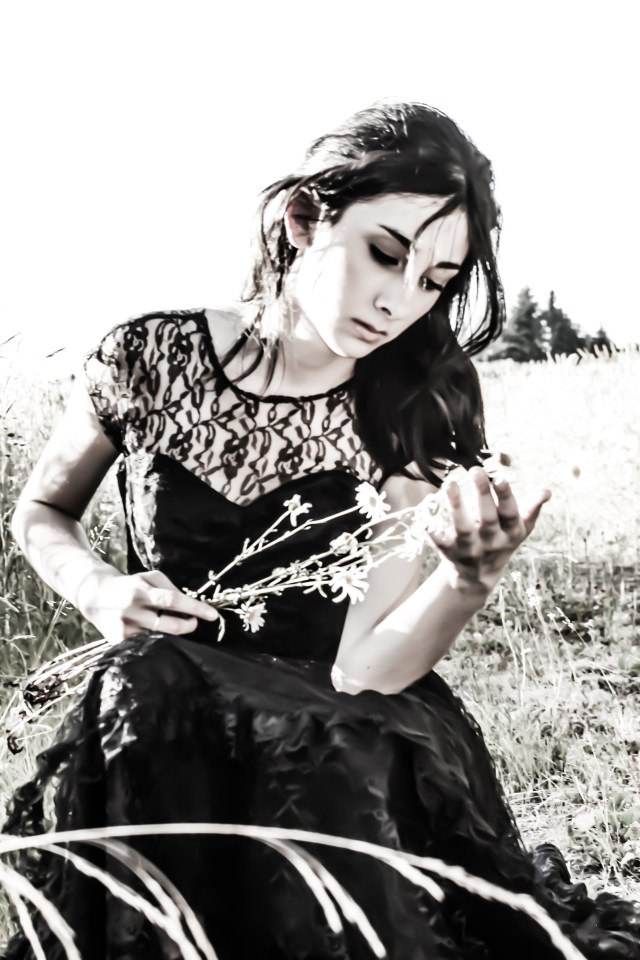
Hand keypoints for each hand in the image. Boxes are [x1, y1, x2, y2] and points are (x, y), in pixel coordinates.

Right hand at [80, 569, 219, 641]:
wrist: (93, 594)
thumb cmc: (130, 585)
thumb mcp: (149, 577)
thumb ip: (170, 587)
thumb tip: (191, 605)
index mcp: (141, 590)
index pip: (173, 600)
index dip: (194, 608)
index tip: (213, 615)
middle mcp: (132, 609)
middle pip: (168, 624)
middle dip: (187, 626)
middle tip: (194, 623)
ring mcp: (124, 627)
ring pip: (158, 638)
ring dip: (172, 636)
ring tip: (174, 628)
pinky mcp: (117, 640)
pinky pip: (145, 646)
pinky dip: (156, 644)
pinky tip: (159, 640)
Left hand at [428, 467, 550, 595]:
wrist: (478, 577)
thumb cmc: (501, 542)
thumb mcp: (520, 529)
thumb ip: (532, 509)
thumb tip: (547, 492)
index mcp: (510, 532)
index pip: (510, 513)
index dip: (506, 497)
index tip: (500, 478)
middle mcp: (491, 542)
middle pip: (487, 519)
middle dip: (482, 495)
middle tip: (476, 470)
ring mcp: (470, 549)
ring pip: (463, 528)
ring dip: (456, 506)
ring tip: (449, 483)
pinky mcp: (450, 554)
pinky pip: (440, 543)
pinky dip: (432, 531)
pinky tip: (425, 516)